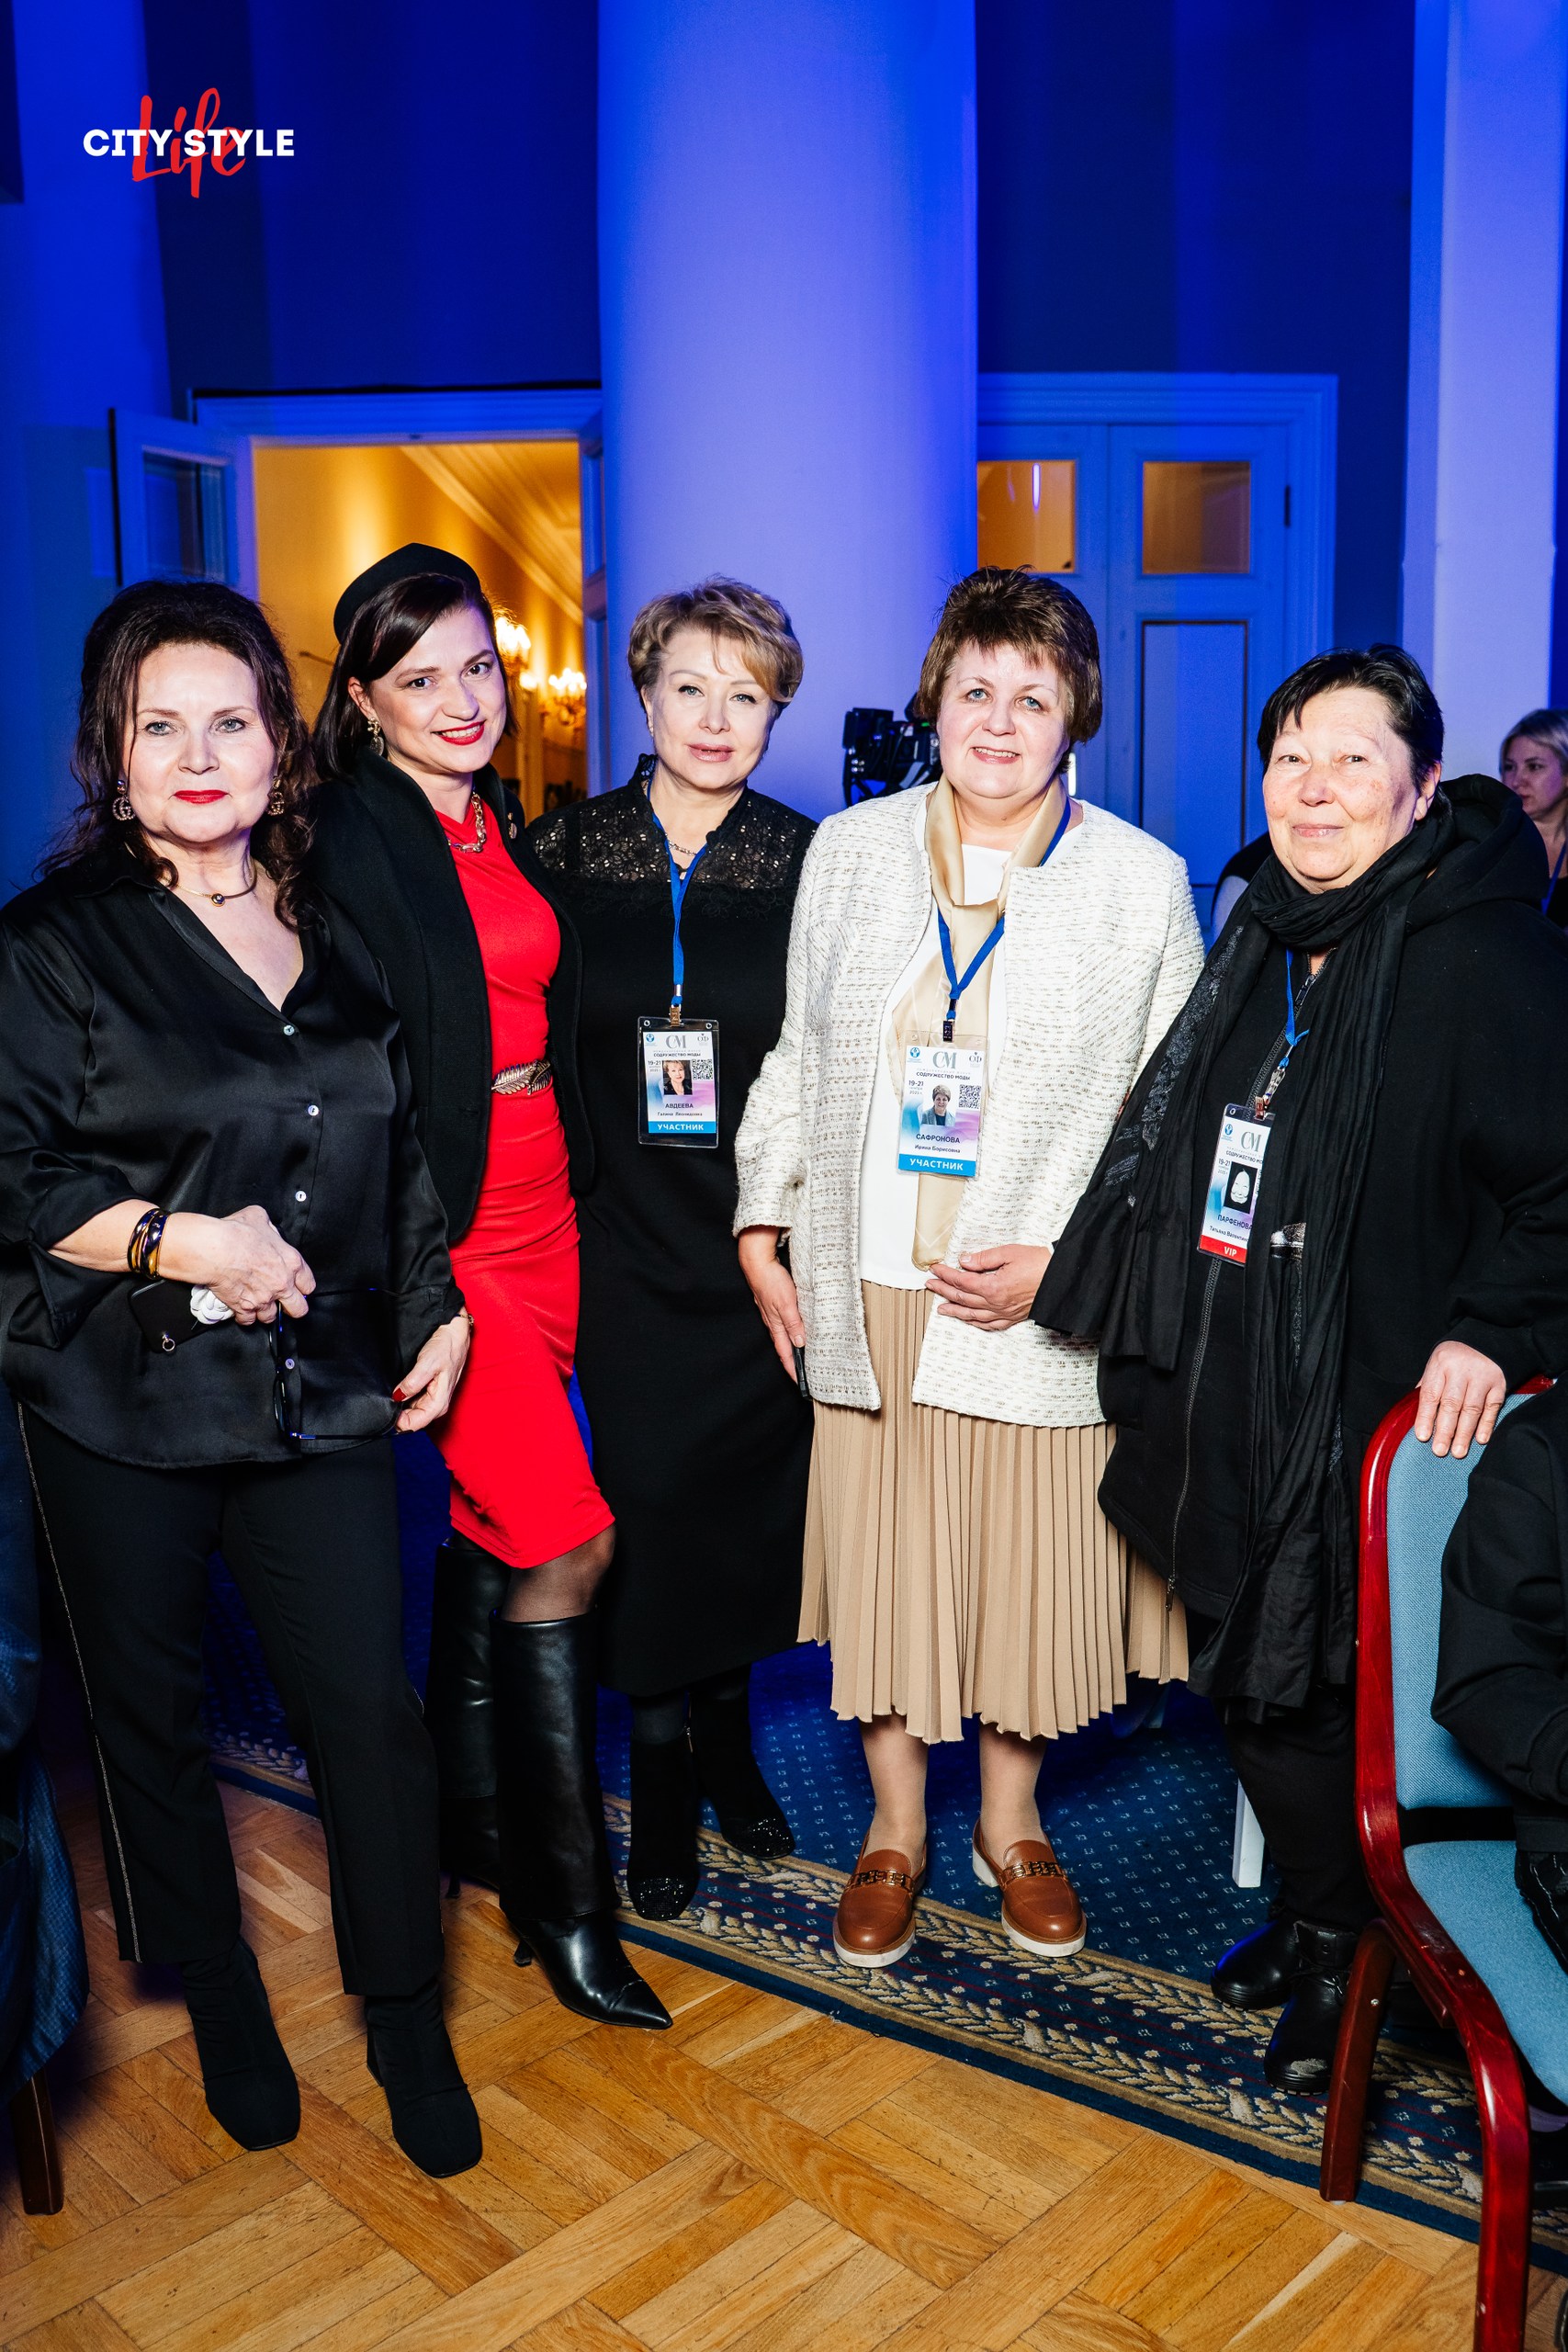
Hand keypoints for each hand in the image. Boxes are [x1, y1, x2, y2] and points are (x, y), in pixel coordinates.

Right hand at [160, 1204, 315, 1325]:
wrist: (215, 1249)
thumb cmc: (236, 1233)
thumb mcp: (259, 1218)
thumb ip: (269, 1228)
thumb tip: (266, 1229)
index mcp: (290, 1262)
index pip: (308, 1284)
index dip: (302, 1287)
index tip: (297, 1288)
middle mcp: (281, 1284)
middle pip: (298, 1309)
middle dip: (293, 1307)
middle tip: (285, 1304)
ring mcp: (263, 1298)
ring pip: (271, 1317)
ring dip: (265, 1312)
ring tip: (260, 1305)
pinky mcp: (244, 1308)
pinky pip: (248, 1321)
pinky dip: (245, 1317)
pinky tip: (242, 1310)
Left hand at [394, 1311, 471, 1431]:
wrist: (454, 1336)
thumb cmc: (446, 1348)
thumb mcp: (427, 1364)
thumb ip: (412, 1383)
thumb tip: (397, 1396)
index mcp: (438, 1404)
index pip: (413, 1425)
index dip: (397, 1421)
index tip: (387, 1407)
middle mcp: (436, 1405)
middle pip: (410, 1420)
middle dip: (397, 1413)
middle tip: (386, 1397)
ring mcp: (432, 1399)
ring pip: (410, 1412)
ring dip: (399, 1405)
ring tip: (392, 1390)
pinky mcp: (428, 1392)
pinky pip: (412, 1401)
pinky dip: (403, 1397)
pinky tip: (399, 1387)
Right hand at [738, 1226, 804, 1380]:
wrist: (757, 1262)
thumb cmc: (770, 1280)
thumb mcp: (787, 1303)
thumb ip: (794, 1324)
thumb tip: (800, 1343)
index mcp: (776, 1325)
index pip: (786, 1353)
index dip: (793, 1368)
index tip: (801, 1382)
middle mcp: (774, 1322)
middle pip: (785, 1347)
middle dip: (794, 1361)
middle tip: (805, 1373)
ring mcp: (773, 1313)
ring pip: (785, 1335)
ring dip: (794, 1347)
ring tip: (804, 1356)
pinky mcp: (775, 1304)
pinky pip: (785, 1323)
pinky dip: (793, 1331)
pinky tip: (798, 1330)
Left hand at [927, 1243, 1052, 1331]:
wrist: (1063, 1278)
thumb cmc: (1040, 1263)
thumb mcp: (1009, 1253)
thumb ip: (983, 1259)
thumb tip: (964, 1262)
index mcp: (993, 1287)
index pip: (961, 1281)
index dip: (946, 1274)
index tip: (935, 1269)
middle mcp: (996, 1304)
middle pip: (963, 1298)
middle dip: (944, 1290)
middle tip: (931, 1284)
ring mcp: (1004, 1313)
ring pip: (972, 1315)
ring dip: (955, 1310)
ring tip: (941, 1308)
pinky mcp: (1013, 1317)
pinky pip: (989, 1325)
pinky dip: (975, 1323)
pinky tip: (968, 1320)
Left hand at [1414, 1340, 1506, 1458]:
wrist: (1487, 1338)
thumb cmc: (1455, 1357)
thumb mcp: (1437, 1363)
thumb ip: (1429, 1387)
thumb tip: (1418, 1416)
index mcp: (1441, 1364)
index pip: (1431, 1394)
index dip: (1426, 1416)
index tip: (1422, 1436)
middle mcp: (1461, 1370)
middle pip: (1452, 1404)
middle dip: (1445, 1430)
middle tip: (1439, 1450)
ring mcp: (1482, 1376)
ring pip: (1472, 1408)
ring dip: (1464, 1433)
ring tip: (1458, 1452)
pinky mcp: (1499, 1383)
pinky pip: (1492, 1407)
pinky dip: (1487, 1425)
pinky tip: (1480, 1440)